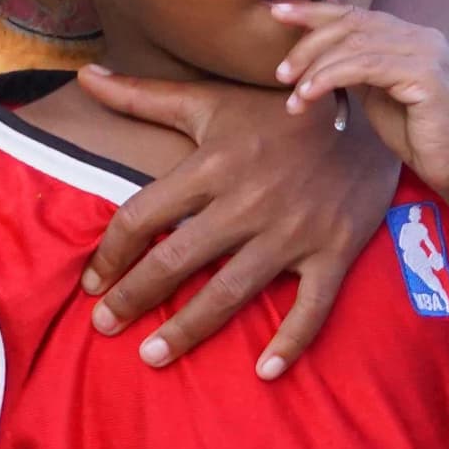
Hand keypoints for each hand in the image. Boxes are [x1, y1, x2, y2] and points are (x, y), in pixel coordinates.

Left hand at [73, 68, 397, 379]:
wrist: (364, 109)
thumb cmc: (274, 107)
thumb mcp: (208, 98)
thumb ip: (141, 94)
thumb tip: (84, 77)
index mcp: (211, 166)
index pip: (144, 216)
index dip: (111, 252)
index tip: (90, 282)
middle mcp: (246, 203)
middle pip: (177, 260)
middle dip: (135, 297)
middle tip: (103, 326)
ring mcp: (292, 232)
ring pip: (231, 291)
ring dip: (189, 329)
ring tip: (153, 357)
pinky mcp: (334, 251)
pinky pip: (311, 306)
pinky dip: (291, 342)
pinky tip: (265, 372)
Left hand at [274, 2, 448, 203]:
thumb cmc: (418, 134)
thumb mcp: (377, 93)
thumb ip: (355, 68)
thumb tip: (315, 52)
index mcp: (410, 35)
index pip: (355, 14)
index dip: (313, 11)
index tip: (277, 12)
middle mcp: (421, 35)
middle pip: (350, 25)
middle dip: (307, 43)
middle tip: (280, 71)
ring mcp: (426, 51)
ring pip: (354, 45)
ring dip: (315, 68)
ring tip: (293, 93)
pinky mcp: (425, 74)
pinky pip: (364, 67)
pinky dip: (330, 78)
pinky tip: (310, 95)